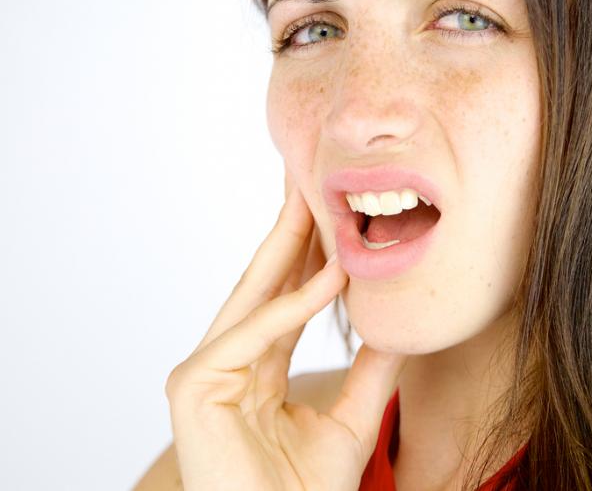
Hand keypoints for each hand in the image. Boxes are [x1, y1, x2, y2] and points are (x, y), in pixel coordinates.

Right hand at [164, 173, 406, 489]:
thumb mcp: (353, 418)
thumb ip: (372, 370)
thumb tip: (400, 323)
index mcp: (252, 368)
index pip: (282, 296)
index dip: (308, 250)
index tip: (330, 205)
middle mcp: (223, 361)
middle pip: (264, 283)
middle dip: (291, 228)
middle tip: (312, 173)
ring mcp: (202, 372)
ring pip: (256, 296)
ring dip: (292, 245)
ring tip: (321, 196)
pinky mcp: (191, 386)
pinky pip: (254, 333)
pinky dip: (295, 304)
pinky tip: (334, 274)